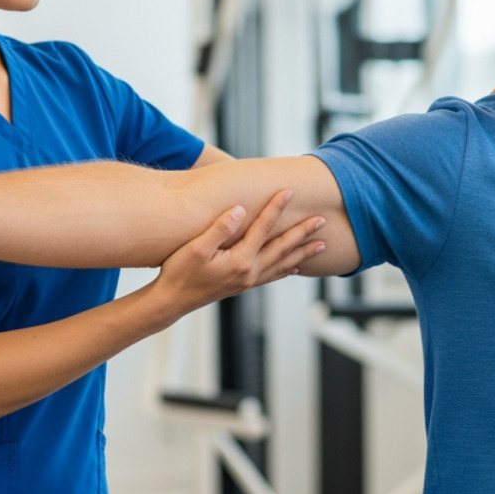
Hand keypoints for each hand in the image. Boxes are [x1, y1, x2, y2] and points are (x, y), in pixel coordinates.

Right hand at [149, 189, 323, 313]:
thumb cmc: (180, 272)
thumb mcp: (196, 248)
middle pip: (282, 247)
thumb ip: (220, 228)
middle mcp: (249, 271)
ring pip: (282, 263)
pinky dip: (286, 269)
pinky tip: (295, 267)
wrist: (172, 301)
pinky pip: (272, 276)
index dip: (277, 207)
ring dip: (303, 252)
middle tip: (322, 220)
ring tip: (322, 245)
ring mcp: (248, 280)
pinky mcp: (242, 285)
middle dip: (303, 233)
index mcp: (240, 260)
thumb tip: (242, 209)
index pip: (264, 228)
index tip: (290, 191)